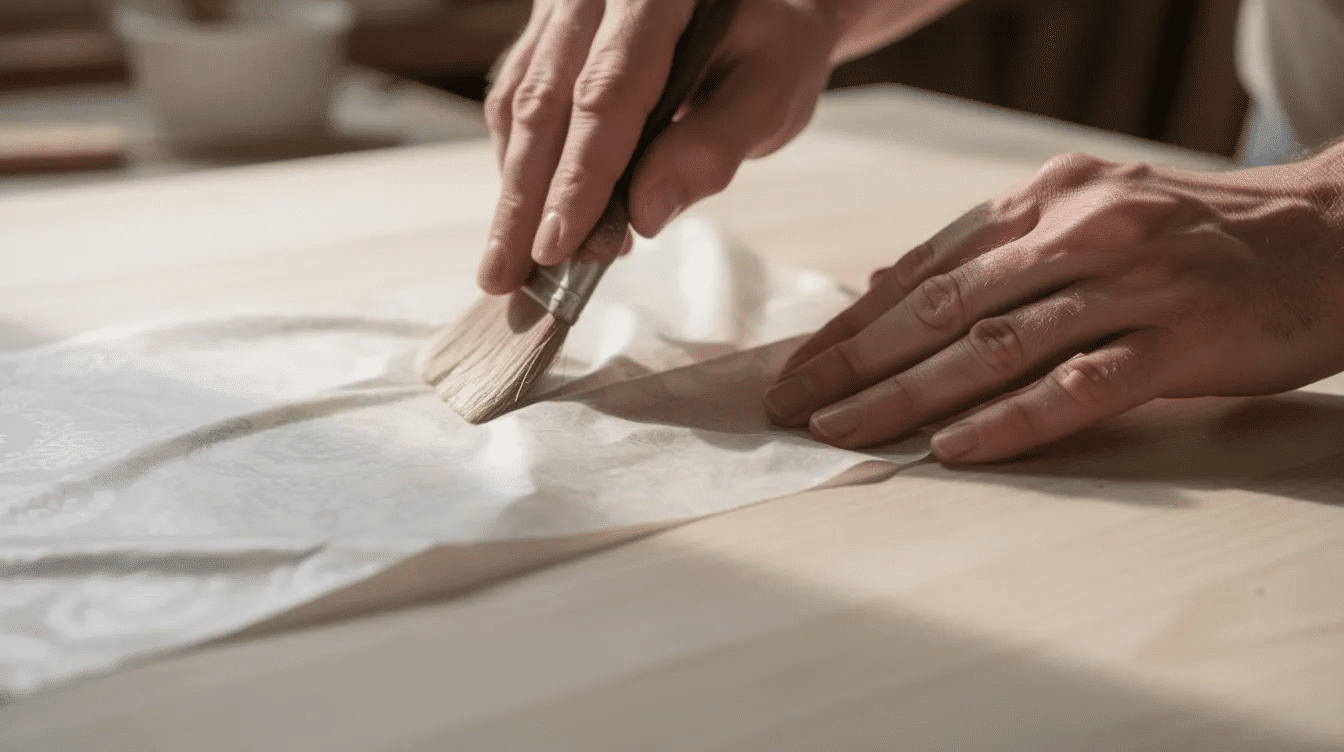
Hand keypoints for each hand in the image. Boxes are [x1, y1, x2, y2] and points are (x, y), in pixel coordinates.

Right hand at [475, 0, 845, 293]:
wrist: (758, 9)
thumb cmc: (767, 50)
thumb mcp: (770, 94)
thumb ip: (713, 148)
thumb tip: (644, 215)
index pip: (608, 93)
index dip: (579, 177)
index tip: (556, 246)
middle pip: (544, 103)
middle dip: (524, 200)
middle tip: (505, 275)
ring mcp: (563, 11)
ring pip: (517, 105)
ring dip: (512, 192)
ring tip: (511, 265)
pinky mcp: (546, 38)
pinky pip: (515, 103)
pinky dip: (520, 168)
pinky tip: (532, 219)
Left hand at [764, 147, 1343, 463]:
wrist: (1331, 238)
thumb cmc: (1192, 236)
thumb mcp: (1084, 213)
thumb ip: (989, 249)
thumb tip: (883, 284)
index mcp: (1047, 198)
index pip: (925, 268)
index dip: (854, 322)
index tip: (799, 364)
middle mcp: (1080, 230)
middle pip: (942, 307)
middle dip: (855, 361)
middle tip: (792, 403)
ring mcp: (1130, 283)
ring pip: (995, 347)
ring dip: (907, 395)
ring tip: (844, 431)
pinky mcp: (1179, 339)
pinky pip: (1077, 386)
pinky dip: (1010, 421)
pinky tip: (953, 448)